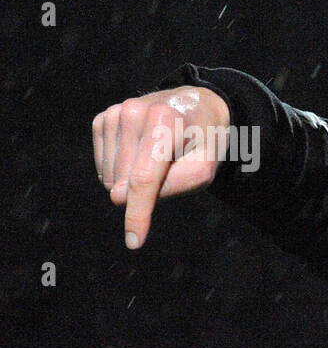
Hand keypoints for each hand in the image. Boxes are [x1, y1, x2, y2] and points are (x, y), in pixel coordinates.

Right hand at [92, 86, 231, 248]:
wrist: (196, 106)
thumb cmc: (204, 142)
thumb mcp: (205, 167)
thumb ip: (173, 186)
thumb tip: (118, 197)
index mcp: (165, 122)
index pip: (144, 179)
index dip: (138, 213)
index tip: (134, 242)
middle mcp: (134, 112)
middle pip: (125, 182)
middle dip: (147, 189)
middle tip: (172, 167)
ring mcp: (114, 114)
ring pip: (110, 177)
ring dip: (132, 180)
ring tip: (158, 157)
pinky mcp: (102, 119)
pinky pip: (103, 166)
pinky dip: (120, 170)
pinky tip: (141, 153)